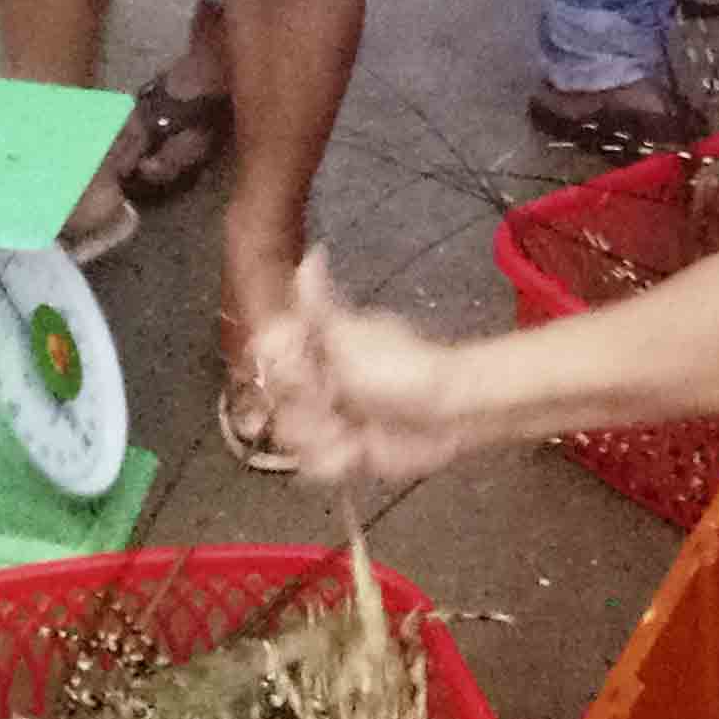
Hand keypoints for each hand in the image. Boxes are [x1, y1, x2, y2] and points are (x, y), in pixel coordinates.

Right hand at [247, 250, 488, 484]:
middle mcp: (315, 386)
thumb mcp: (353, 334)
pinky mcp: (343, 456)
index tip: (305, 369)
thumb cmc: (402, 367)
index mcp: (315, 352)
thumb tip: (314, 252)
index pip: (268, 358)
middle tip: (337, 404)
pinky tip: (359, 451)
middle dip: (306, 409)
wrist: (450, 413)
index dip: (280, 369)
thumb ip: (320, 305)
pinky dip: (335, 462)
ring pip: (291, 438)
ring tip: (354, 433)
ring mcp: (327, 422)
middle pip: (273, 404)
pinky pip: (314, 467)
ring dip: (322, 438)